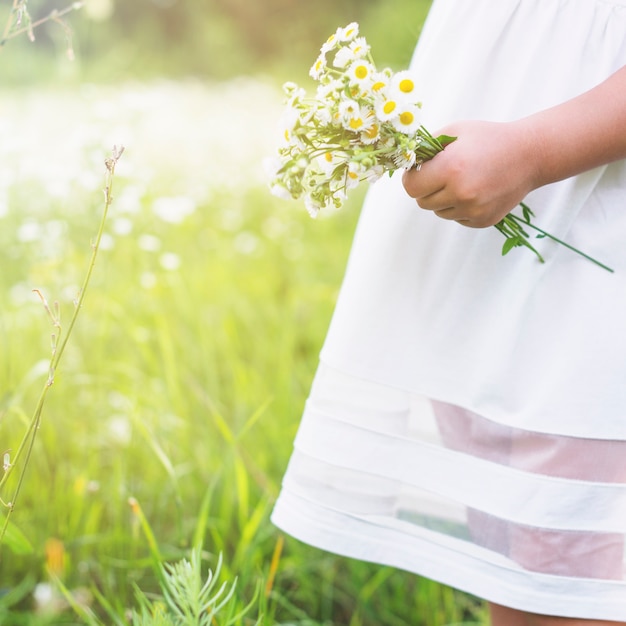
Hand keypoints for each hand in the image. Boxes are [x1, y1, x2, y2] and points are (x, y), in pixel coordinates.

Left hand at [402, 120, 537, 227]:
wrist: (529, 155)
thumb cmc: (487, 139)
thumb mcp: (454, 133)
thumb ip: (426, 149)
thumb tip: (404, 166)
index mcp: (450, 168)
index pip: (410, 186)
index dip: (412, 178)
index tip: (420, 171)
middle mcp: (460, 193)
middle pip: (421, 202)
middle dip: (426, 188)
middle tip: (442, 174)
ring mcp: (473, 210)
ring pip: (438, 211)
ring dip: (443, 198)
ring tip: (463, 179)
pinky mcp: (482, 221)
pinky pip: (456, 218)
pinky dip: (459, 207)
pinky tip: (476, 189)